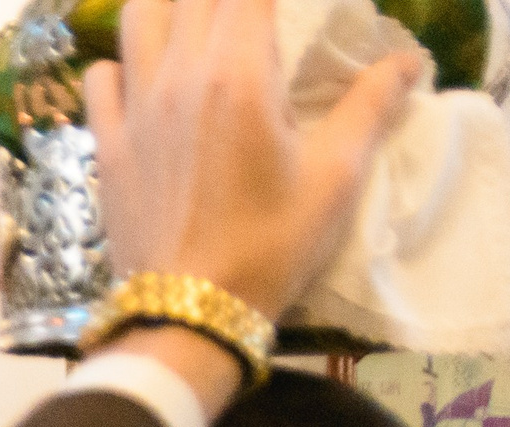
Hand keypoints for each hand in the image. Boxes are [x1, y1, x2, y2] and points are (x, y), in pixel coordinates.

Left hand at [83, 0, 424, 322]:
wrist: (190, 313)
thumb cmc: (270, 246)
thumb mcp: (336, 178)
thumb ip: (371, 106)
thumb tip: (409, 59)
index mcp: (237, 74)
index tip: (288, 8)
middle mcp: (178, 76)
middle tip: (254, 16)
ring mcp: (134, 110)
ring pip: (139, 17)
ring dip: (171, 7)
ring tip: (201, 20)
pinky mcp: (106, 145)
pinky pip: (100, 77)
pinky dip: (121, 61)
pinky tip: (144, 75)